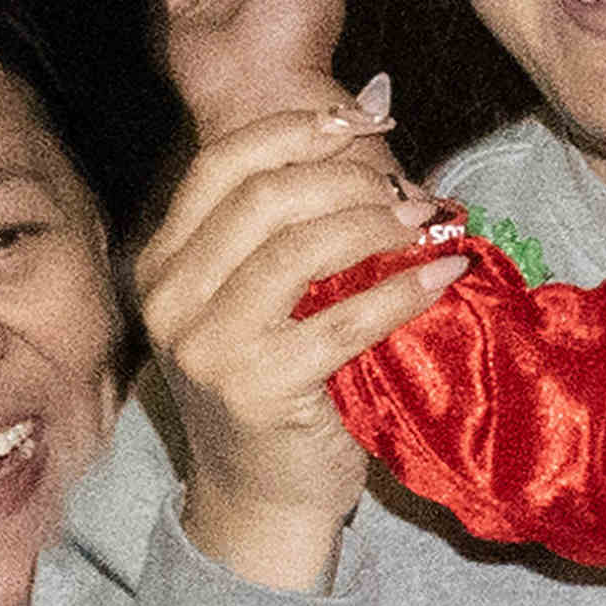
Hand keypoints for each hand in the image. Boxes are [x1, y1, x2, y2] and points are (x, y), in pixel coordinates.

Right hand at [133, 110, 460, 589]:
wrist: (260, 500)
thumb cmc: (278, 389)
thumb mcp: (262, 298)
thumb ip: (292, 221)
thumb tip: (369, 105)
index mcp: (163, 262)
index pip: (221, 164)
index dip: (295, 130)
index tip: (363, 118)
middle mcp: (171, 298)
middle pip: (263, 197)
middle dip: (348, 179)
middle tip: (410, 191)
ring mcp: (207, 345)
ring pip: (298, 249)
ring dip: (376, 226)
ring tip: (428, 223)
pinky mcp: (257, 389)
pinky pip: (343, 319)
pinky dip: (402, 291)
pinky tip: (442, 278)